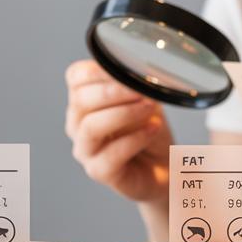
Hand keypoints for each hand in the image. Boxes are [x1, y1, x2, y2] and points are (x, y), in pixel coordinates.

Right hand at [65, 59, 171, 202]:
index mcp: (84, 101)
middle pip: (81, 100)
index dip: (99, 70)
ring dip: (124, 113)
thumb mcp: (145, 98)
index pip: (76, 77)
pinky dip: (136, 138)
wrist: (165, 164)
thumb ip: (135, 86)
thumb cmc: (150, 129)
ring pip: (91, 127)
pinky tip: (153, 129)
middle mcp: (78, 124)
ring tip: (149, 108)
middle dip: (114, 92)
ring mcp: (85, 150)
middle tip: (142, 91)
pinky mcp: (99, 172)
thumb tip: (135, 75)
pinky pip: (111, 154)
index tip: (125, 69)